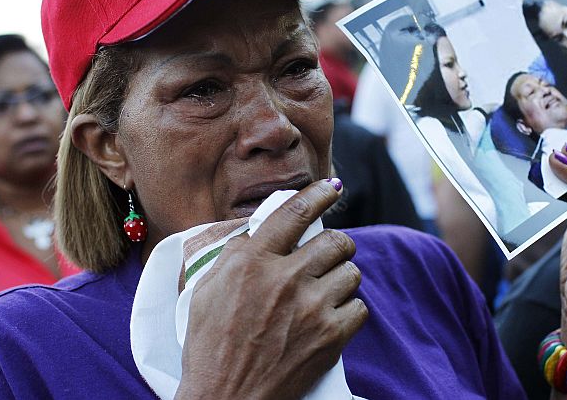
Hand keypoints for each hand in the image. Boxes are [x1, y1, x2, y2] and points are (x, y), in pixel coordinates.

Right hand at [175, 180, 367, 399]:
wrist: (226, 399)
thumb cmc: (210, 346)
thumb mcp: (207, 290)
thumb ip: (236, 254)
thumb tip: (260, 231)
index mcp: (252, 262)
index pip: (294, 213)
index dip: (317, 194)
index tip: (331, 188)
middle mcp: (284, 279)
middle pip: (335, 241)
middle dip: (336, 244)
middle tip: (328, 254)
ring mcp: (311, 308)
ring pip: (351, 272)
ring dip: (342, 277)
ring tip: (326, 290)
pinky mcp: (330, 337)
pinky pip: (359, 307)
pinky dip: (349, 310)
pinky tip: (330, 317)